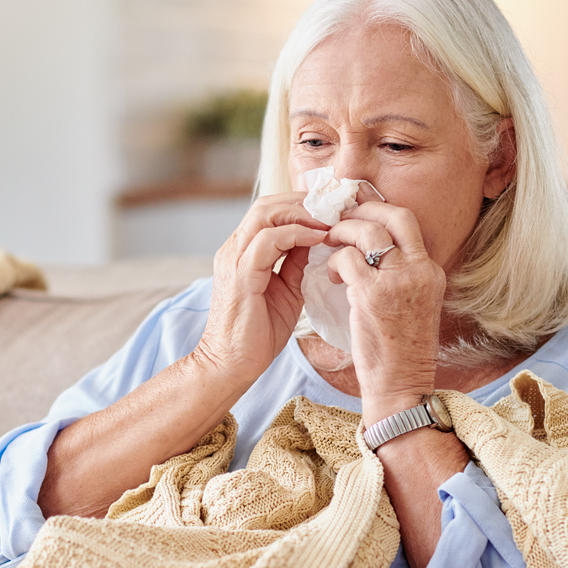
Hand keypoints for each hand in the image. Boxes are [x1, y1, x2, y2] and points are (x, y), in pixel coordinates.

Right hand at [193, 192, 329, 385]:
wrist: (231, 366)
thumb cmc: (257, 334)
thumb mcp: (286, 290)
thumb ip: (296, 262)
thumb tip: (317, 239)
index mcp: (242, 251)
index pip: (269, 211)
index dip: (301, 205)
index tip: (333, 210)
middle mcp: (234, 249)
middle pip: (267, 204)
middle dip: (304, 202)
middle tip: (335, 207)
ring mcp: (234, 259)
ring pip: (265, 214)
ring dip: (302, 212)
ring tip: (331, 219)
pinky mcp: (241, 274)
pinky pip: (269, 240)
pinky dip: (297, 233)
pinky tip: (320, 238)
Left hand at [323, 201, 445, 420]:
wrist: (400, 385)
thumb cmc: (399, 350)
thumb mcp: (411, 304)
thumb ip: (398, 275)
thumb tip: (370, 250)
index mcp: (430, 271)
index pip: (408, 221)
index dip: (379, 207)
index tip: (357, 206)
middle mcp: (420, 270)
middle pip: (394, 215)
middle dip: (362, 207)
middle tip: (338, 214)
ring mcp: (399, 281)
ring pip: (368, 232)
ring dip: (342, 231)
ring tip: (328, 241)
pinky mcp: (374, 295)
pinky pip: (348, 259)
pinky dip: (333, 261)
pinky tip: (329, 275)